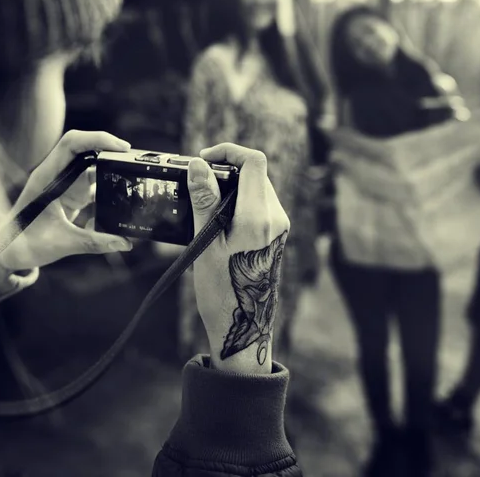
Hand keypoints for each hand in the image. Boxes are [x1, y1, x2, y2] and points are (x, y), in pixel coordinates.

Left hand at [0, 131, 132, 272]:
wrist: (7, 252)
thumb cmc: (24, 244)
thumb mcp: (61, 244)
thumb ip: (94, 242)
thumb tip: (124, 243)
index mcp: (47, 177)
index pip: (72, 144)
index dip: (97, 139)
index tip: (121, 147)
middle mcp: (57, 176)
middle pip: (87, 150)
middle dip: (111, 153)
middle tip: (134, 163)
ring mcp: (65, 185)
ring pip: (93, 169)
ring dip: (111, 175)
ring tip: (131, 185)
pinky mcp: (71, 197)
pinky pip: (95, 188)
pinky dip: (107, 195)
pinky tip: (116, 211)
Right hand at [187, 143, 289, 374]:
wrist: (245, 327)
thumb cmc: (222, 291)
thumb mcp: (206, 244)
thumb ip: (205, 201)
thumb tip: (199, 165)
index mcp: (258, 217)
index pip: (254, 161)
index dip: (228, 151)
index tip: (204, 159)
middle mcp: (276, 218)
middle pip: (256, 172)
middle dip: (228, 168)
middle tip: (199, 182)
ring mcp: (279, 227)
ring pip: (258, 187)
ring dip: (233, 184)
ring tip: (205, 202)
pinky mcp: (277, 235)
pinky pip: (260, 204)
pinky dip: (240, 200)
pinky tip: (219, 219)